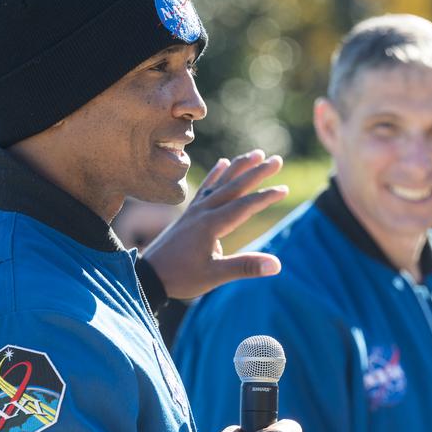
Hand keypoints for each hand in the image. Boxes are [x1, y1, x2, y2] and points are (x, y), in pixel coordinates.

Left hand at [141, 151, 287, 299]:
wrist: (147, 275)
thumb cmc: (181, 278)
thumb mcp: (215, 276)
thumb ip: (245, 267)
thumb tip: (276, 265)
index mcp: (211, 225)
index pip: (244, 205)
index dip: (265, 197)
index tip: (284, 189)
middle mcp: (203, 211)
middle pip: (234, 186)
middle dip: (256, 172)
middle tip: (277, 159)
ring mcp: (195, 210)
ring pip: (221, 182)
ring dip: (239, 167)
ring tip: (256, 154)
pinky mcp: (189, 213)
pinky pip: (206, 188)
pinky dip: (216, 174)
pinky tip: (223, 163)